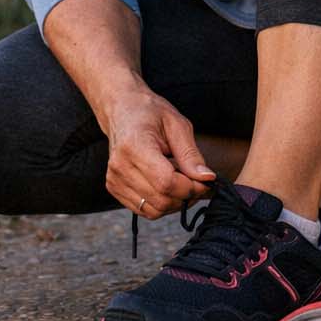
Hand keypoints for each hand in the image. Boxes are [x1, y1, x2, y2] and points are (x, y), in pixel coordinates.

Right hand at [102, 87, 214, 218]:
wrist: (122, 110)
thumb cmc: (150, 113)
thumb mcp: (177, 125)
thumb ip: (191, 154)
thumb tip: (207, 178)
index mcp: (134, 146)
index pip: (166, 182)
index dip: (191, 187)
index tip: (206, 181)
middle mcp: (120, 166)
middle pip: (161, 200)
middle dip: (186, 196)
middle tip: (197, 181)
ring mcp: (114, 179)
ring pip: (154, 210)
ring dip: (175, 202)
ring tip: (181, 181)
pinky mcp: (114, 188)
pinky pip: (144, 210)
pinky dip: (161, 203)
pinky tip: (166, 185)